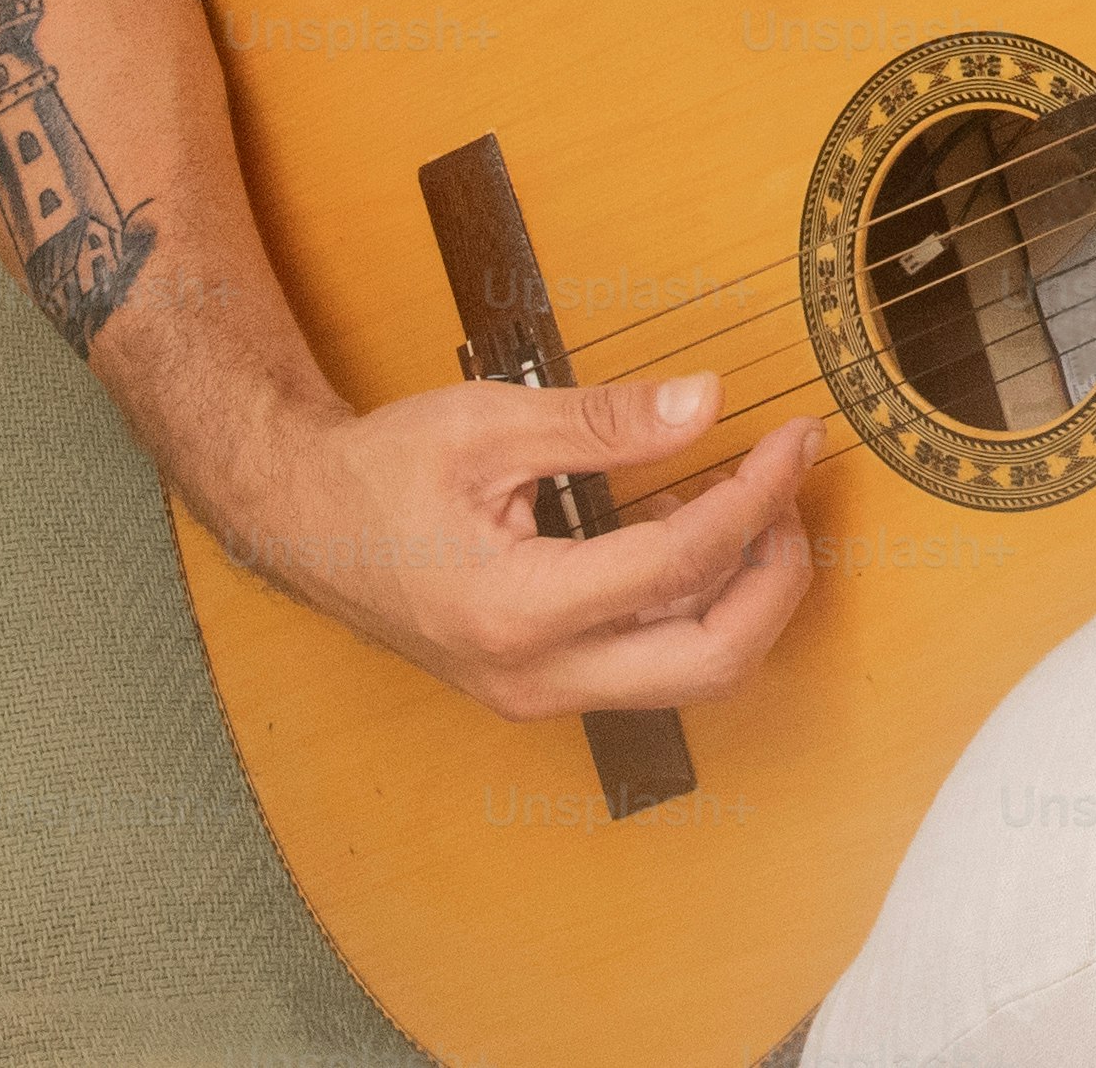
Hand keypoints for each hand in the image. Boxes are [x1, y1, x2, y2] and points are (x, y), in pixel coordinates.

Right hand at [220, 371, 821, 721]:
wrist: (304, 525)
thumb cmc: (382, 472)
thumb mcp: (490, 424)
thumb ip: (603, 421)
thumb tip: (706, 403)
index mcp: (517, 612)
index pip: (680, 568)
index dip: (754, 500)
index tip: (791, 442)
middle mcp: (537, 677)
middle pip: (713, 662)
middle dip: (777, 576)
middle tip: (789, 489)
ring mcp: (542, 692)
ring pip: (691, 672)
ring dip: (742, 591)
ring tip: (741, 494)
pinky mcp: (547, 684)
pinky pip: (652, 659)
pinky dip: (694, 601)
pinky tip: (682, 521)